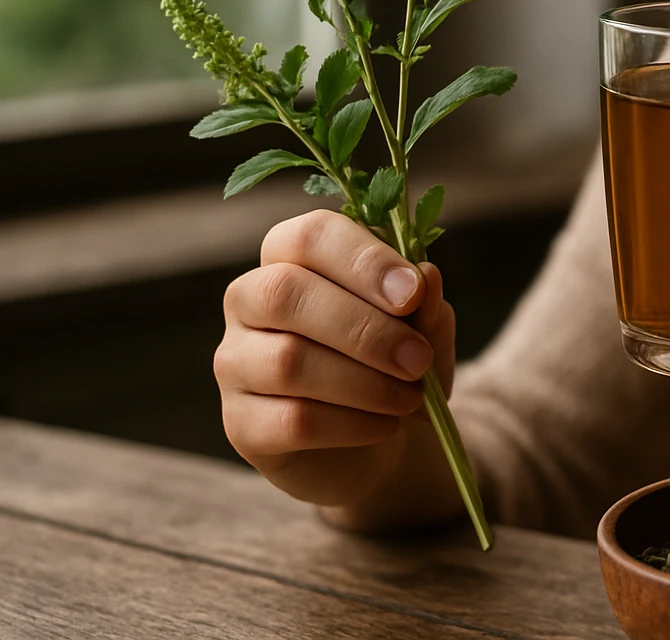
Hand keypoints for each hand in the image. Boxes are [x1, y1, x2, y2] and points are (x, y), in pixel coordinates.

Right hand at [214, 210, 455, 513]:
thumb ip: (424, 304)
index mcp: (292, 258)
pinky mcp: (240, 423)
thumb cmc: (395, 366)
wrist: (378, 441)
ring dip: (365, 383)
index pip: (309, 235)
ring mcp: (235, 362)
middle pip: (285, 292)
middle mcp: (249, 301)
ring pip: (287, 361)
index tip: (413, 293)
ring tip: (410, 398)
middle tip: (419, 360)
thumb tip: (426, 276)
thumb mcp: (424, 331)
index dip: (363, 260)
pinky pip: (291, 420)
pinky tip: (385, 425)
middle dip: (365, 328)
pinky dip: (352, 424)